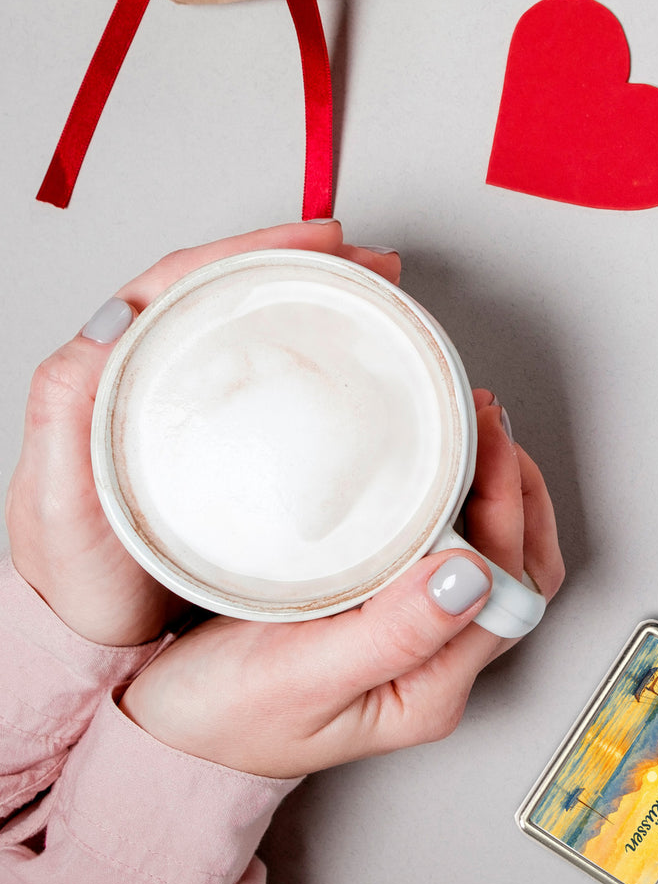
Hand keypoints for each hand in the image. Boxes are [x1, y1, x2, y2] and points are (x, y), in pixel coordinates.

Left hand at [4, 221, 401, 646]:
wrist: (100, 639)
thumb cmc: (76, 572)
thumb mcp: (55, 491)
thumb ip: (68, 406)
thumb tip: (110, 317)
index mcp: (114, 370)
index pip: (188, 281)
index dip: (257, 249)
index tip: (323, 243)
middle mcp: (158, 377)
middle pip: (236, 293)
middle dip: (307, 265)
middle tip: (373, 267)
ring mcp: (200, 410)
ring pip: (260, 331)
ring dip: (320, 303)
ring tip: (376, 298)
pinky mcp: (232, 446)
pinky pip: (276, 383)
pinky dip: (318, 360)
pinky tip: (353, 365)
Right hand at [119, 391, 563, 777]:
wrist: (171, 732)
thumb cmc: (224, 717)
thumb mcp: (300, 677)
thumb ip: (392, 634)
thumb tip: (472, 576)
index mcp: (431, 688)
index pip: (506, 585)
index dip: (506, 505)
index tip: (483, 440)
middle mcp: (440, 664)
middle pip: (518, 565)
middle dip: (512, 485)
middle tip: (486, 418)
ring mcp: (422, 635)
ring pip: (494, 553)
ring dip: (495, 488)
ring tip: (476, 428)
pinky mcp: (393, 607)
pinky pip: (451, 546)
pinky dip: (462, 499)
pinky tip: (444, 464)